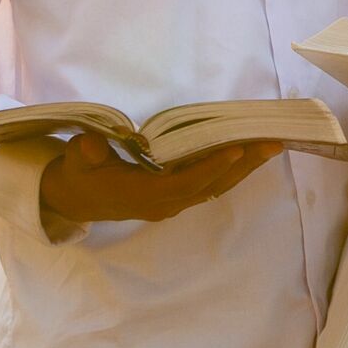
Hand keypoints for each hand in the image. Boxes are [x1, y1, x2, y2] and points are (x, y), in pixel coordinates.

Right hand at [38, 134, 284, 223]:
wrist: (74, 200)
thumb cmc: (78, 175)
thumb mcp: (75, 162)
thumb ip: (85, 153)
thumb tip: (93, 147)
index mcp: (142, 194)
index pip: (184, 183)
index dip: (210, 168)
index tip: (236, 150)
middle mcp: (164, 203)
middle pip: (210, 186)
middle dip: (243, 165)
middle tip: (273, 143)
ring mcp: (171, 204)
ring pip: (215, 188)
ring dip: (244, 169)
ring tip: (271, 147)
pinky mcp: (175, 199)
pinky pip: (209, 186)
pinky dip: (231, 171)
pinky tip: (248, 156)